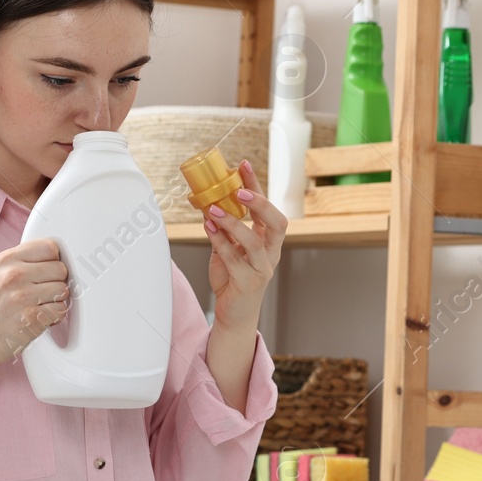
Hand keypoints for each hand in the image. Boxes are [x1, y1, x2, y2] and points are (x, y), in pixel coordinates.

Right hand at [0, 238, 68, 384]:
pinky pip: (61, 310)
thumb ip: (23, 262)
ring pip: (63, 290)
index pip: (49, 247)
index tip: (48, 271)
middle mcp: (13, 274)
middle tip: (41, 293)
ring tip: (38, 306)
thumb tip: (55, 257)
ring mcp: (22, 296)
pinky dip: (54, 317)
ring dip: (56, 301)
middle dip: (56, 282)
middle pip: (60, 269)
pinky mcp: (31, 317)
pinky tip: (39, 318)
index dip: (53, 260)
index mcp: (5, 259)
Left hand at [202, 160, 285, 331]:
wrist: (234, 315)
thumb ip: (221, 228)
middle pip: (277, 224)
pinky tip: (208, 229)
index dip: (257, 186)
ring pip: (254, 243)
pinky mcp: (248, 284)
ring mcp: (261, 270)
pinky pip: (234, 260)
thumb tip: (204, 201)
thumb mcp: (227, 248)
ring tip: (213, 210)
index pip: (268, 209)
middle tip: (239, 191)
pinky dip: (220, 243)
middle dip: (260, 205)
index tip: (243, 165)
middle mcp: (270, 254)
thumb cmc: (232, 279)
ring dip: (234, 224)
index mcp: (268, 242)